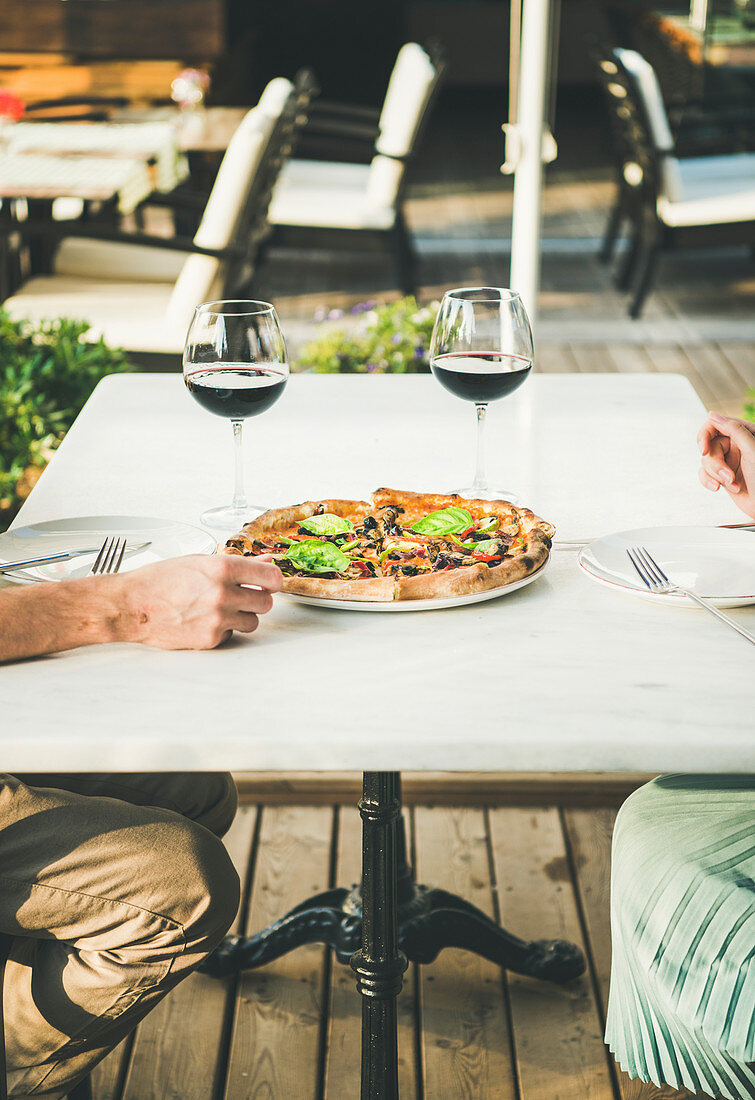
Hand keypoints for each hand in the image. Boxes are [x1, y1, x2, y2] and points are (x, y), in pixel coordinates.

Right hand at [117, 553, 282, 649]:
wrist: (131, 606)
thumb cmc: (161, 580)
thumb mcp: (199, 561)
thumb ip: (236, 564)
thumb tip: (266, 562)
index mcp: (222, 568)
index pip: (272, 577)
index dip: (273, 580)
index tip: (269, 582)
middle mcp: (223, 593)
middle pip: (266, 602)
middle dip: (256, 599)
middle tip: (240, 595)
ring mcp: (217, 618)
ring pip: (253, 621)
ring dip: (242, 616)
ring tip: (218, 608)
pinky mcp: (210, 639)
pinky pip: (232, 634)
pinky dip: (223, 629)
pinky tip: (203, 620)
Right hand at [698, 412, 754, 519]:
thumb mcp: (752, 450)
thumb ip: (733, 429)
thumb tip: (712, 415)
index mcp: (745, 434)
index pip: (716, 425)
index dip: (705, 436)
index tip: (703, 450)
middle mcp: (735, 445)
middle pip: (709, 446)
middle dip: (716, 464)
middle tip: (727, 476)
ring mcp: (728, 460)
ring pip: (706, 461)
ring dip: (717, 476)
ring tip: (733, 484)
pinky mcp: (721, 475)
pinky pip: (704, 473)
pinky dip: (709, 481)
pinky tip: (720, 488)